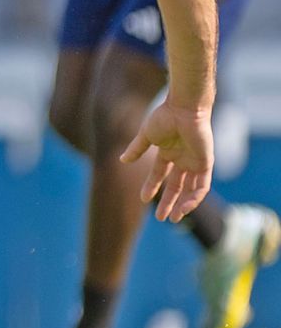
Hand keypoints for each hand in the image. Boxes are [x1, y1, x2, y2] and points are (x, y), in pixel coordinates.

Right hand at [120, 102, 213, 221]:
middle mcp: (182, 159)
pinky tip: (185, 207)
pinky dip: (194, 198)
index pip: (160, 174)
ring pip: (190, 189)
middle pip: (176, 185)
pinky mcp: (205, 164)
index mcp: (169, 152)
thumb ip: (136, 149)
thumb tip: (122, 160)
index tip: (143, 198)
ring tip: (174, 217)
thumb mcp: (146, 135)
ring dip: (183, 204)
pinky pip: (201, 186)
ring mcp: (194, 162)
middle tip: (161, 218)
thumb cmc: (165, 117)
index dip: (152, 186)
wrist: (184, 109)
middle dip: (169, 201)